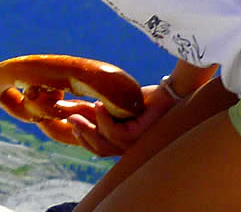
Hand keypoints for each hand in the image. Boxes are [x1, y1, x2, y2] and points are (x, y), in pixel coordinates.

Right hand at [63, 82, 180, 157]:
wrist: (171, 92)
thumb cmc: (145, 98)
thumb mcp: (114, 106)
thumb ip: (97, 113)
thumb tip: (69, 111)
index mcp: (123, 143)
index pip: (99, 149)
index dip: (82, 139)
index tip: (70, 124)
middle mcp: (130, 149)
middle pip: (99, 149)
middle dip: (82, 134)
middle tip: (70, 118)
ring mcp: (136, 145)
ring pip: (104, 143)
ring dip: (89, 127)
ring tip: (80, 111)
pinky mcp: (140, 136)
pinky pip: (115, 133)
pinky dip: (103, 119)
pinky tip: (99, 105)